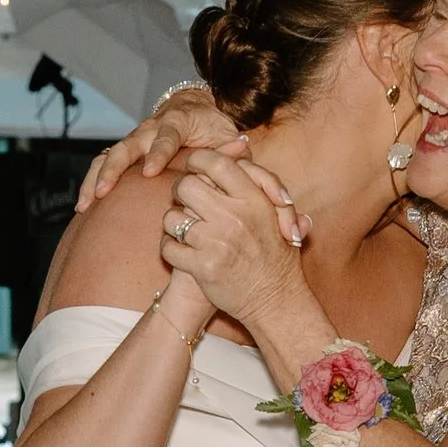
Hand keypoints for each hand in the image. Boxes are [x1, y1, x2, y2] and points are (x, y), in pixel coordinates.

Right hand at [74, 87, 240, 209]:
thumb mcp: (226, 133)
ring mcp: (135, 140)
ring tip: (85, 205)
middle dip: (114, 169)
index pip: (166, 137)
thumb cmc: (214, 126)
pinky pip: (104, 164)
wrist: (197, 108)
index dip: (157, 153)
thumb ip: (232, 146)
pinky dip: (92, 183)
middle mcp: (150, 129)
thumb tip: (240, 145)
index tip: (150, 171)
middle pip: (127, 146)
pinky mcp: (127, 151)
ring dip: (95, 179)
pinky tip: (83, 207)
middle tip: (104, 191)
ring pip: (109, 155)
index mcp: (177, 122)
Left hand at [159, 152, 307, 327]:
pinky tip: (180, 252)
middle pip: (187, 186)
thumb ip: (261, 180)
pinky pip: (168, 247)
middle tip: (187, 203)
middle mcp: (235, 218)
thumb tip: (242, 146)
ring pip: (173, 217)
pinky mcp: (202, 267)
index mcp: (254, 200)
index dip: (198, 161)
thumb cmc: (276, 256)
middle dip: (182, 193)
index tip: (194, 168)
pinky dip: (169, 249)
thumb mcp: (278, 215)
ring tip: (185, 231)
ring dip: (174, 223)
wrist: (275, 300)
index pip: (216, 163)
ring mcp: (217, 242)